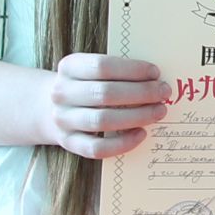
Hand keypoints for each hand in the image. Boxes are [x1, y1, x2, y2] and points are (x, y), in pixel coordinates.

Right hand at [41, 53, 168, 157]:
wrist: (50, 107)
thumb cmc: (86, 84)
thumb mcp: (92, 70)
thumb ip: (119, 71)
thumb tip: (157, 78)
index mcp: (69, 67)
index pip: (102, 66)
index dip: (132, 70)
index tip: (155, 73)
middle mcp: (61, 93)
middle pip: (105, 93)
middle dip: (141, 93)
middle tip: (164, 92)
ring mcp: (62, 120)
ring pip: (102, 121)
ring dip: (137, 116)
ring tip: (159, 111)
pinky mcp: (68, 142)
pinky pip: (96, 148)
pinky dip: (122, 143)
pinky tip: (142, 134)